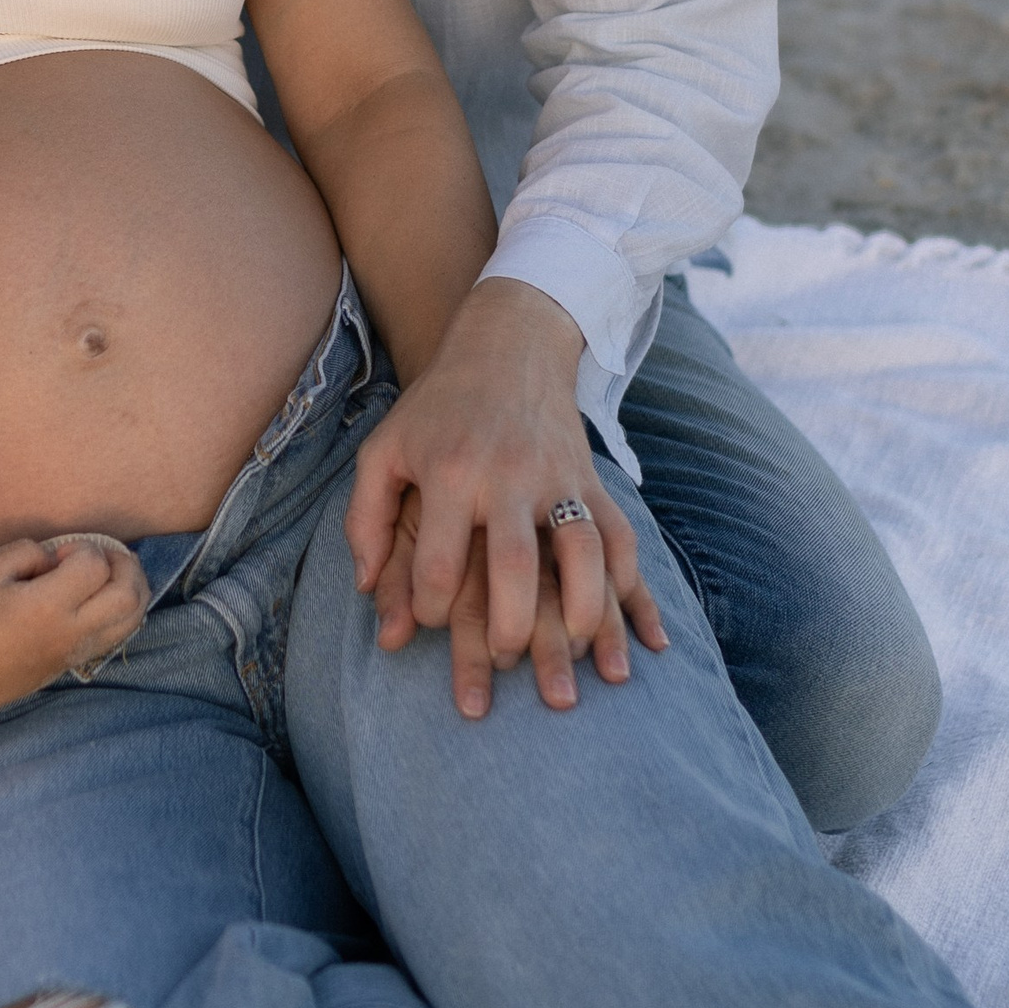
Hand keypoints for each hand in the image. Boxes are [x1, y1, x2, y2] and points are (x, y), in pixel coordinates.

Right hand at [0, 536, 148, 716]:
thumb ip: (25, 551)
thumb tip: (56, 557)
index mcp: (47, 606)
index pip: (94, 567)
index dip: (83, 548)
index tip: (60, 554)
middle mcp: (73, 630)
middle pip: (128, 593)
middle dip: (124, 564)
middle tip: (102, 555)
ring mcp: (82, 649)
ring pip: (135, 616)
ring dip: (135, 586)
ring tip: (117, 570)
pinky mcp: (83, 659)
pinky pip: (123, 633)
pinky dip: (128, 609)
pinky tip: (111, 596)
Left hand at [345, 279, 664, 717]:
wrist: (506, 346)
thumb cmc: (434, 410)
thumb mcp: (384, 451)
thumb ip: (366, 521)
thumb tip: (367, 591)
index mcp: (450, 475)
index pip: (439, 563)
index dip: (429, 608)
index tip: (427, 624)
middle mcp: (508, 478)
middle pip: (516, 566)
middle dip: (512, 628)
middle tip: (506, 661)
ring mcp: (558, 478)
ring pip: (584, 552)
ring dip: (587, 613)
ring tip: (581, 660)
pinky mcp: (593, 479)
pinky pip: (621, 539)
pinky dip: (635, 588)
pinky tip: (642, 636)